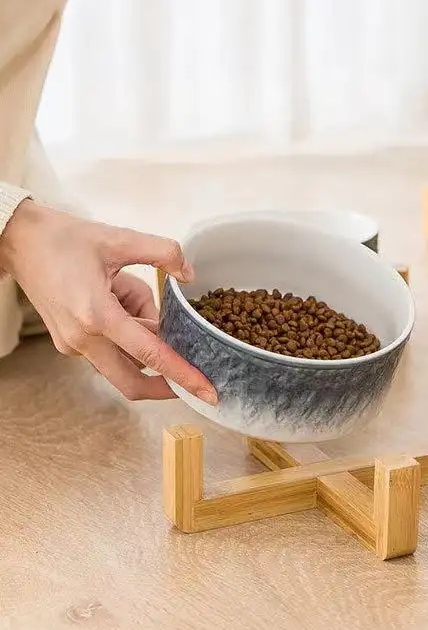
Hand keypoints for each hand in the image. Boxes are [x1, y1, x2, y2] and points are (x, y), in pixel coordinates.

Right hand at [0, 200, 216, 403]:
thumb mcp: (121, 239)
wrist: (19, 241)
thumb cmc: (65, 239)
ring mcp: (73, 345)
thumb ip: (164, 252)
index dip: (183, 375)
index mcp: (97, 316)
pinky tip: (121, 296)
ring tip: (130, 291)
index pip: (150, 356)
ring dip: (142, 341)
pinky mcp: (69, 343)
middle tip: (197, 378)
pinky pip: (109, 351)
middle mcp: (82, 339)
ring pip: (122, 362)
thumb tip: (189, 275)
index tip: (206, 390)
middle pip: (132, 382)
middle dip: (166, 384)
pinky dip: (127, 335)